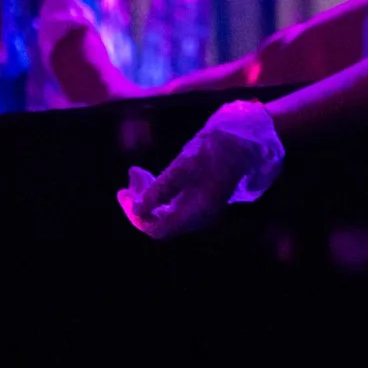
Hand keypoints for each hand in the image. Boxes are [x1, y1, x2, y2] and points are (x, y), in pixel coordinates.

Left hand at [117, 101, 284, 239]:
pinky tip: (149, 174)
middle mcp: (198, 217)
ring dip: (146, 194)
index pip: (156, 229)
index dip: (135, 215)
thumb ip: (162, 187)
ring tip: (136, 171)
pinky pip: (171, 202)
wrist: (245, 138)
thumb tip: (137, 208)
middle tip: (129, 176)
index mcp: (197, 213)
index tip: (122, 193)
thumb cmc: (216, 148)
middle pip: (158, 222)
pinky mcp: (199, 198)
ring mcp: (199, 209)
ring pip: (163, 211)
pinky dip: (157, 191)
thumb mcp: (186, 164)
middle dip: (138, 202)